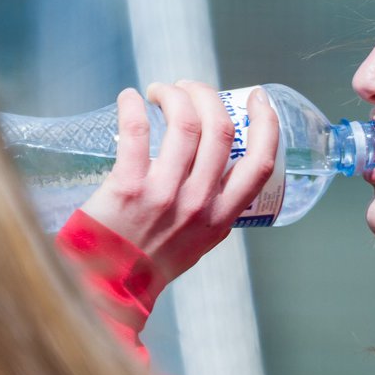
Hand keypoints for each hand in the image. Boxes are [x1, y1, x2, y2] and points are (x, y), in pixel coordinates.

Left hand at [80, 80, 278, 283]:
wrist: (108, 286)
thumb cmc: (151, 263)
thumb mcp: (200, 241)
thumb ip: (213, 211)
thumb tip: (217, 174)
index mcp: (222, 216)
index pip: (259, 163)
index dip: (266, 124)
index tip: (258, 99)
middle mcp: (199, 203)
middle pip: (220, 130)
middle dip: (207, 95)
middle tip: (190, 88)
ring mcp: (165, 194)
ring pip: (185, 123)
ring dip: (174, 94)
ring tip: (161, 91)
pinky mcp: (128, 187)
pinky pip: (137, 131)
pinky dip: (133, 106)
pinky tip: (129, 99)